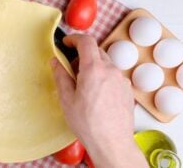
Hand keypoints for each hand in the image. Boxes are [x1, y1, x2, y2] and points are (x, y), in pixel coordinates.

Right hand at [51, 35, 147, 167]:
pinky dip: (103, 77)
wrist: (112, 142)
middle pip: (96, 52)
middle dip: (82, 56)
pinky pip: (113, 75)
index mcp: (94, 70)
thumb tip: (55, 62)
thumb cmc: (88, 123)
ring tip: (84, 86)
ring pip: (105, 64)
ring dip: (93, 67)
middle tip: (71, 70)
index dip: (75, 39)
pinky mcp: (127, 89)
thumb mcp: (67, 99)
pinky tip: (96, 95)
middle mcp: (111, 70)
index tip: (67, 42)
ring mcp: (122, 80)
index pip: (86, 42)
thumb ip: (61, 76)